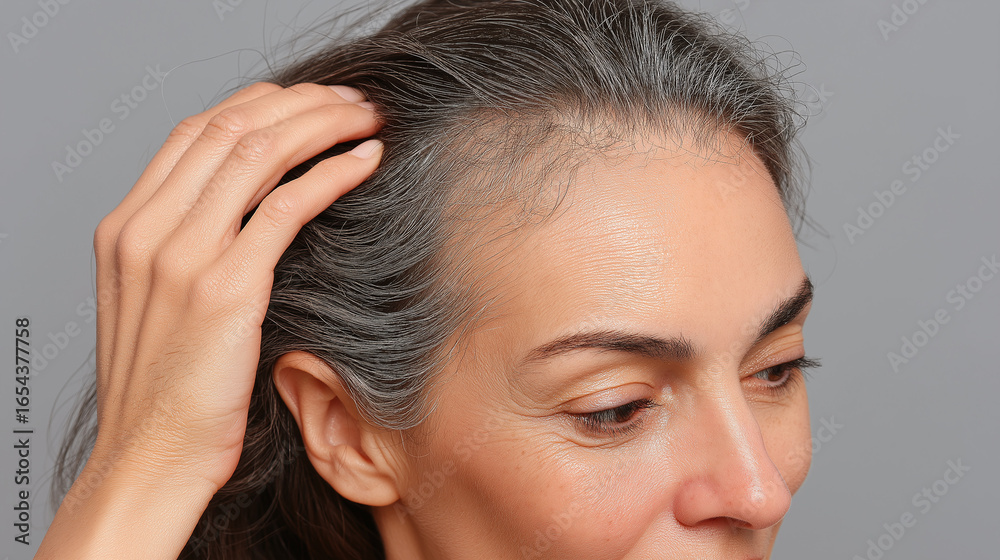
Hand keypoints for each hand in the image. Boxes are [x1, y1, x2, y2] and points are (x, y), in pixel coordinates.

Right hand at [37, 82, 382, 558]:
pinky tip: (365, 162)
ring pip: (258, 152)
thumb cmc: (165, 391)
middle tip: (351, 103)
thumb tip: (244, 205)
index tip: (308, 101)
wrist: (150, 457)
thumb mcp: (156, 304)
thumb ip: (184, 247)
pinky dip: (331, 174)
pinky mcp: (224, 287)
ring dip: (321, 126)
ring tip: (365, 120)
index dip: (259, 103)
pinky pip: (286, 206)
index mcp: (125, 227)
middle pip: (229, 127)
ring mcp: (181, 255)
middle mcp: (146, 229)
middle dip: (299, 103)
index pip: (194, 131)